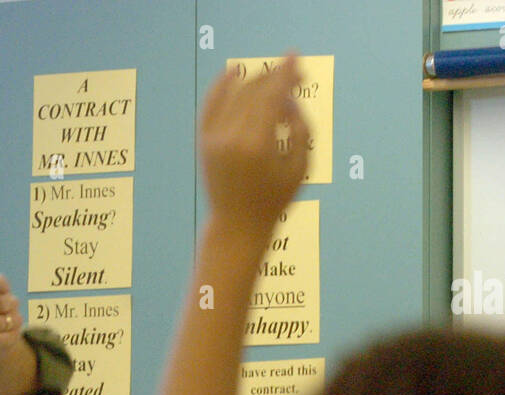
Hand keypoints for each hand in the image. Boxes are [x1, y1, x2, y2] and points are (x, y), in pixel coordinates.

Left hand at [199, 53, 308, 235]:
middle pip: (254, 92)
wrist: (237, 225)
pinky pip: (211, 106)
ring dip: (256, 80)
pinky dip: (221, 87)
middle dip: (275, 76)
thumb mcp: (300, 167)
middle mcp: (232, 138)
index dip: (285, 75)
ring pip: (235, 95)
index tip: (296, 60)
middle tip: (293, 70)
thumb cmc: (275, 199)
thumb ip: (300, 128)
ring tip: (273, 75)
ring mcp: (214, 139)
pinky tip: (233, 72)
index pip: (271, 97)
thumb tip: (288, 98)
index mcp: (258, 145)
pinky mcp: (204, 142)